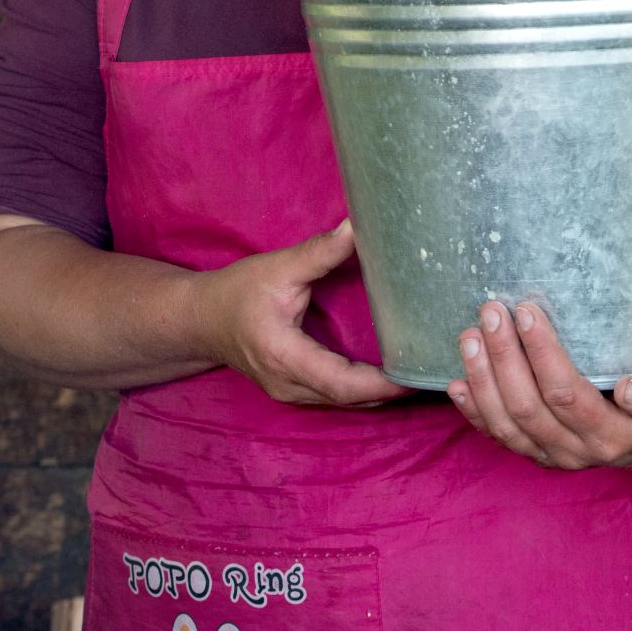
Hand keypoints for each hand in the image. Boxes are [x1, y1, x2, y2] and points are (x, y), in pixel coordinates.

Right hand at [204, 219, 409, 407]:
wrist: (200, 320)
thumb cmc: (236, 292)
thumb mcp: (277, 268)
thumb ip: (319, 252)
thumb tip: (358, 227)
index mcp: (285, 357)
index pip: (342, 383)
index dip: (382, 384)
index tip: (416, 373)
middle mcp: (289, 385)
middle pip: (349, 399)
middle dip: (391, 390)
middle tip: (431, 369)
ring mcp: (291, 393)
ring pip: (344, 403)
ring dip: (380, 392)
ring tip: (418, 370)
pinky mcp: (294, 390)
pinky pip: (335, 397)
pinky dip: (364, 389)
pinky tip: (388, 371)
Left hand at [448, 301, 631, 468]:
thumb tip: (631, 389)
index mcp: (612, 436)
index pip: (568, 396)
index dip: (543, 355)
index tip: (528, 311)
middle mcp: (577, 451)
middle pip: (529, 408)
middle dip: (505, 356)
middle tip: (492, 309)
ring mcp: (552, 456)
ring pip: (506, 425)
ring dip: (483, 379)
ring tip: (470, 335)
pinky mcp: (534, 453)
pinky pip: (497, 437)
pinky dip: (473, 411)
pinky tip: (456, 383)